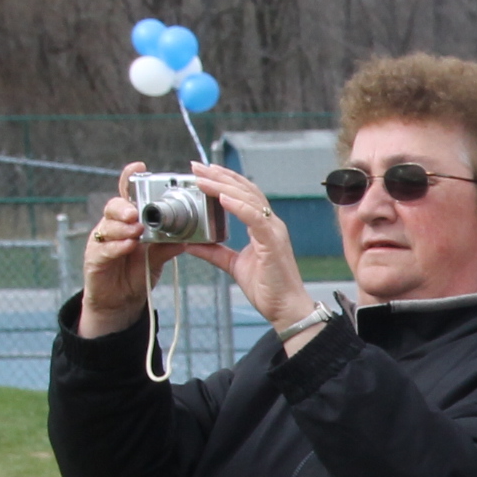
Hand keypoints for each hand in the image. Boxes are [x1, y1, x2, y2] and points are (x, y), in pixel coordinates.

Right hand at [77, 163, 187, 337]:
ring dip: (123, 227)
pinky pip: (103, 248)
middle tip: (136, 212)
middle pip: (113, 207)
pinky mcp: (94, 258)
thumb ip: (167, 248)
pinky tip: (128, 245)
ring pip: (107, 226)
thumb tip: (187, 240)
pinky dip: (117, 246)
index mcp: (129, 222)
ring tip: (136, 229)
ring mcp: (101, 241)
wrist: (120, 301)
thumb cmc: (137, 274)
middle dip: (125, 207)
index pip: (128, 196)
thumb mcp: (157, 259)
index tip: (140, 166)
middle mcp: (113, 227)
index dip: (130, 179)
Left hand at [180, 162, 316, 334]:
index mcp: (263, 227)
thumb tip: (190, 242)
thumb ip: (214, 251)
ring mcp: (273, 232)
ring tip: (202, 179)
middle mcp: (270, 224)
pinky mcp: (273, 243)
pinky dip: (238, 206)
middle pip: (245, 190)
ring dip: (223, 186)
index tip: (202, 172)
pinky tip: (222, 198)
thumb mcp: (233, 265)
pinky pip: (255, 219)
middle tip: (197, 167)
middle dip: (220, 176)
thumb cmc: (268, 288)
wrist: (286, 310)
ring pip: (248, 199)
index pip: (244, 194)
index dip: (224, 180)